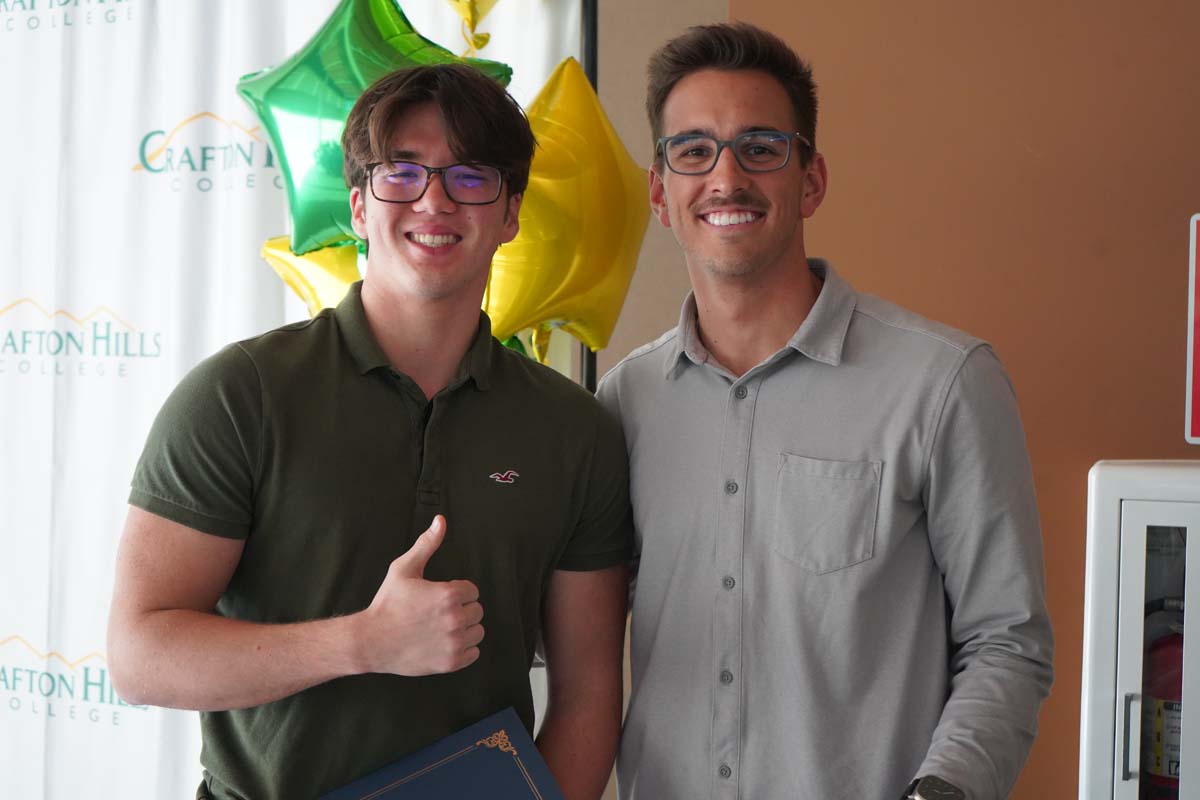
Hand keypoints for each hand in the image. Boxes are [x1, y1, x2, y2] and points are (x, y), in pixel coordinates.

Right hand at [356, 515, 483, 675]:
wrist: (371, 641)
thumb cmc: (387, 604)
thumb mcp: (404, 568)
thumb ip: (426, 544)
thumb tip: (440, 521)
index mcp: (449, 595)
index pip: (473, 591)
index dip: (456, 592)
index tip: (439, 597)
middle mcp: (455, 619)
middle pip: (477, 611)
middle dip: (461, 610)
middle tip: (438, 613)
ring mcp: (454, 643)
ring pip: (477, 632)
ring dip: (465, 629)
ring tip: (442, 628)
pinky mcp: (451, 662)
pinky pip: (474, 653)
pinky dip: (464, 649)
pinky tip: (445, 642)